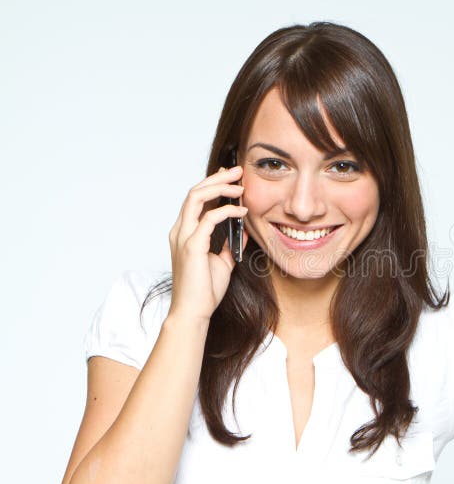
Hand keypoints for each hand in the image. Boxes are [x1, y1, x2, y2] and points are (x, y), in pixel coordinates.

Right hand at [167, 165, 248, 321]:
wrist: (194, 312)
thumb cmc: (205, 290)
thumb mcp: (224, 262)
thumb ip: (231, 244)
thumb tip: (243, 230)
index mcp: (185, 233)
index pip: (196, 199)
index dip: (213, 184)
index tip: (231, 176)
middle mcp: (181, 230)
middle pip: (195, 191)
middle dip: (217, 178)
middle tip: (237, 170)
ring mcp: (184, 237)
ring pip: (196, 197)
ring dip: (219, 187)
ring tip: (239, 184)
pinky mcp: (192, 246)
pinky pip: (209, 219)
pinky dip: (226, 211)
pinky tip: (241, 211)